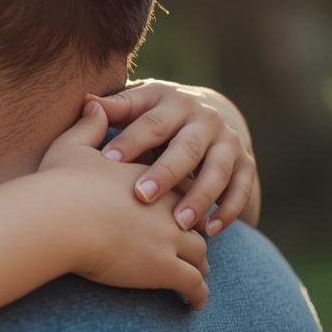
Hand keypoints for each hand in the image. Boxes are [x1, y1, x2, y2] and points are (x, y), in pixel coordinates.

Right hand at [40, 102, 209, 309]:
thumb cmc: (60, 183)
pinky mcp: (167, 269)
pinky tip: (192, 304)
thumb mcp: (71, 146)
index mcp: (150, 176)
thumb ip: (89, 125)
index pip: (176, 187)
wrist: (61, 217)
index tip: (174, 211)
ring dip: (199, 267)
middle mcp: (169, 206)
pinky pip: (194, 285)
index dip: (176, 200)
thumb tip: (94, 103)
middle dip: (195, 233)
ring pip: (200, 254)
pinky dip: (197, 295)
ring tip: (196, 279)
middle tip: (193, 247)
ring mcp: (172, 238)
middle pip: (194, 220)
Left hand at [88, 80, 259, 236]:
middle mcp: (204, 118)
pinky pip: (241, 188)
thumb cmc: (156, 114)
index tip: (107, 161)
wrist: (207, 112)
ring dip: (199, 197)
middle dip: (165, 173)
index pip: (151, 123)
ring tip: (180, 223)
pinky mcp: (246, 163)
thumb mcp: (138, 104)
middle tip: (142, 196)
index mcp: (173, 102)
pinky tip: (211, 231)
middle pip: (186, 148)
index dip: (130, 141)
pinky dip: (228, 210)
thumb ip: (116, 107)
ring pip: (217, 170)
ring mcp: (228, 141)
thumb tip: (86, 101)